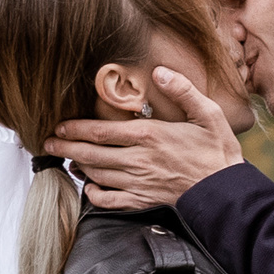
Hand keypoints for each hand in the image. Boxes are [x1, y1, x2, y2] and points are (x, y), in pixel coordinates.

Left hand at [45, 67, 243, 211]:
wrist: (225, 190)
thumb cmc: (218, 151)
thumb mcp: (207, 113)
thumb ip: (183, 90)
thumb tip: (160, 71)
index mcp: (149, 136)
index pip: (101, 131)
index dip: (76, 128)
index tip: (59, 125)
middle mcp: (139, 160)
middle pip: (91, 154)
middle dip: (66, 147)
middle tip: (47, 142)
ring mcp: (139, 183)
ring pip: (97, 175)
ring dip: (78, 166)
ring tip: (65, 158)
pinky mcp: (143, 201)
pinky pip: (111, 201)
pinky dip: (95, 195)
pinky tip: (89, 187)